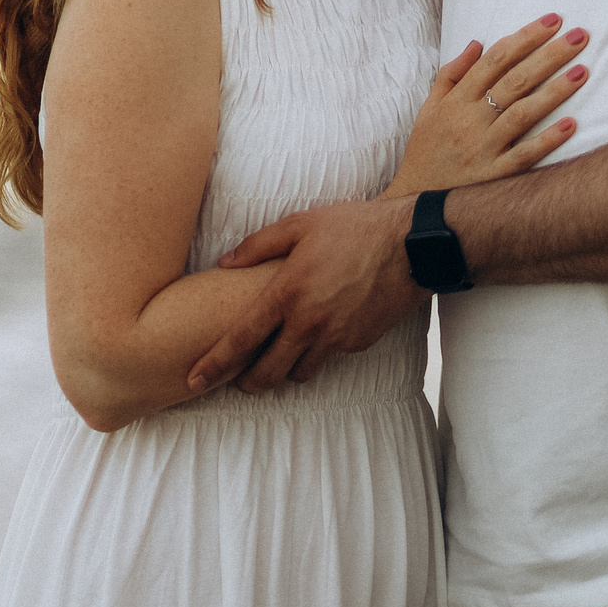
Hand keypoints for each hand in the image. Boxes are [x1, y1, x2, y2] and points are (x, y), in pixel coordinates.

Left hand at [188, 197, 422, 395]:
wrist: (412, 245)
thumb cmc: (355, 228)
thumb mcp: (301, 224)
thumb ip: (258, 245)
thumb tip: (224, 262)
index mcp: (286, 293)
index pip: (241, 340)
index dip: (214, 364)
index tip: (194, 380)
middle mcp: (308, 323)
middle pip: (267, 373)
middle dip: (249, 383)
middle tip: (241, 380)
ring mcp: (336, 337)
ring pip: (300, 373)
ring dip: (287, 368)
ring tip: (284, 352)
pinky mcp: (359, 343)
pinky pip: (331, 357)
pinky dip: (321, 351)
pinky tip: (325, 329)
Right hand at [388, 13, 587, 196]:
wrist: (414, 202)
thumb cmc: (426, 151)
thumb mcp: (429, 108)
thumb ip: (451, 74)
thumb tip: (478, 42)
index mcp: (457, 99)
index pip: (495, 59)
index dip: (525, 38)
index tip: (553, 21)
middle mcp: (471, 120)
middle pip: (515, 80)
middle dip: (549, 55)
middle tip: (580, 35)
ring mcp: (484, 148)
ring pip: (523, 113)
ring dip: (554, 91)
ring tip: (583, 70)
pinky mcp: (494, 176)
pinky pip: (523, 156)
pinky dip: (546, 140)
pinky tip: (571, 125)